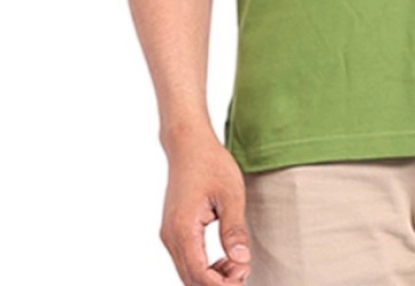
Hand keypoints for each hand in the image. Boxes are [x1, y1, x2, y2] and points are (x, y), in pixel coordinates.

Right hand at [159, 132, 252, 284]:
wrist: (188, 144)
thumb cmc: (210, 163)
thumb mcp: (230, 194)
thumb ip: (234, 229)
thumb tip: (242, 260)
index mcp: (183, 229)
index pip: (199, 274)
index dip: (222, 283)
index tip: (244, 273)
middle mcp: (170, 236)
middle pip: (191, 279)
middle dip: (218, 283)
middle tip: (244, 270)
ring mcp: (169, 234)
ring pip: (187, 272)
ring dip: (211, 277)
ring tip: (238, 265)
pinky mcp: (173, 230)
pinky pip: (186, 259)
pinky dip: (204, 266)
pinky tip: (225, 259)